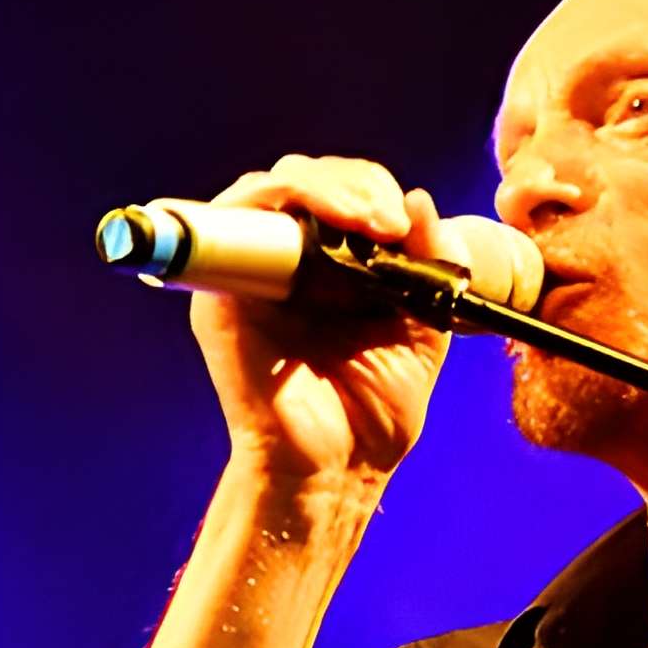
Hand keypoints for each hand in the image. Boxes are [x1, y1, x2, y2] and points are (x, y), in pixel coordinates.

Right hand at [188, 155, 454, 482]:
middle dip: (353, 184)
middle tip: (389, 221)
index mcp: (328, 266)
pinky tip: (329, 224)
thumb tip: (420, 200)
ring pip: (267, 188)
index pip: (338, 193)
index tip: (406, 219)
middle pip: (302, 180)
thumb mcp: (424, 321)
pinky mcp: (218, 297)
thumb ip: (429, 263)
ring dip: (321, 186)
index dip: (371, 188)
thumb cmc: (375, 407)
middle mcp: (282, 264)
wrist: (339, 467)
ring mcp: (245, 277)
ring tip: (369, 218)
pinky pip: (228, 223)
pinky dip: (274, 202)